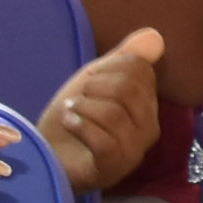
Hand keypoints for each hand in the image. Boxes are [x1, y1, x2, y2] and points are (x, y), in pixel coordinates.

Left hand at [39, 29, 164, 194]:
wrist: (47, 154)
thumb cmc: (73, 118)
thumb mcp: (95, 80)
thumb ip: (124, 58)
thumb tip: (155, 35)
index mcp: (148, 105)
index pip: (140, 69)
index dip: (109, 67)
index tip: (91, 80)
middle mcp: (149, 129)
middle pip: (129, 89)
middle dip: (94, 87)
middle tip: (78, 98)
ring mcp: (133, 152)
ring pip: (114, 114)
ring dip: (82, 107)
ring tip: (70, 112)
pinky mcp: (113, 167)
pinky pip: (104, 140)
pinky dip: (80, 126)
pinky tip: (69, 124)